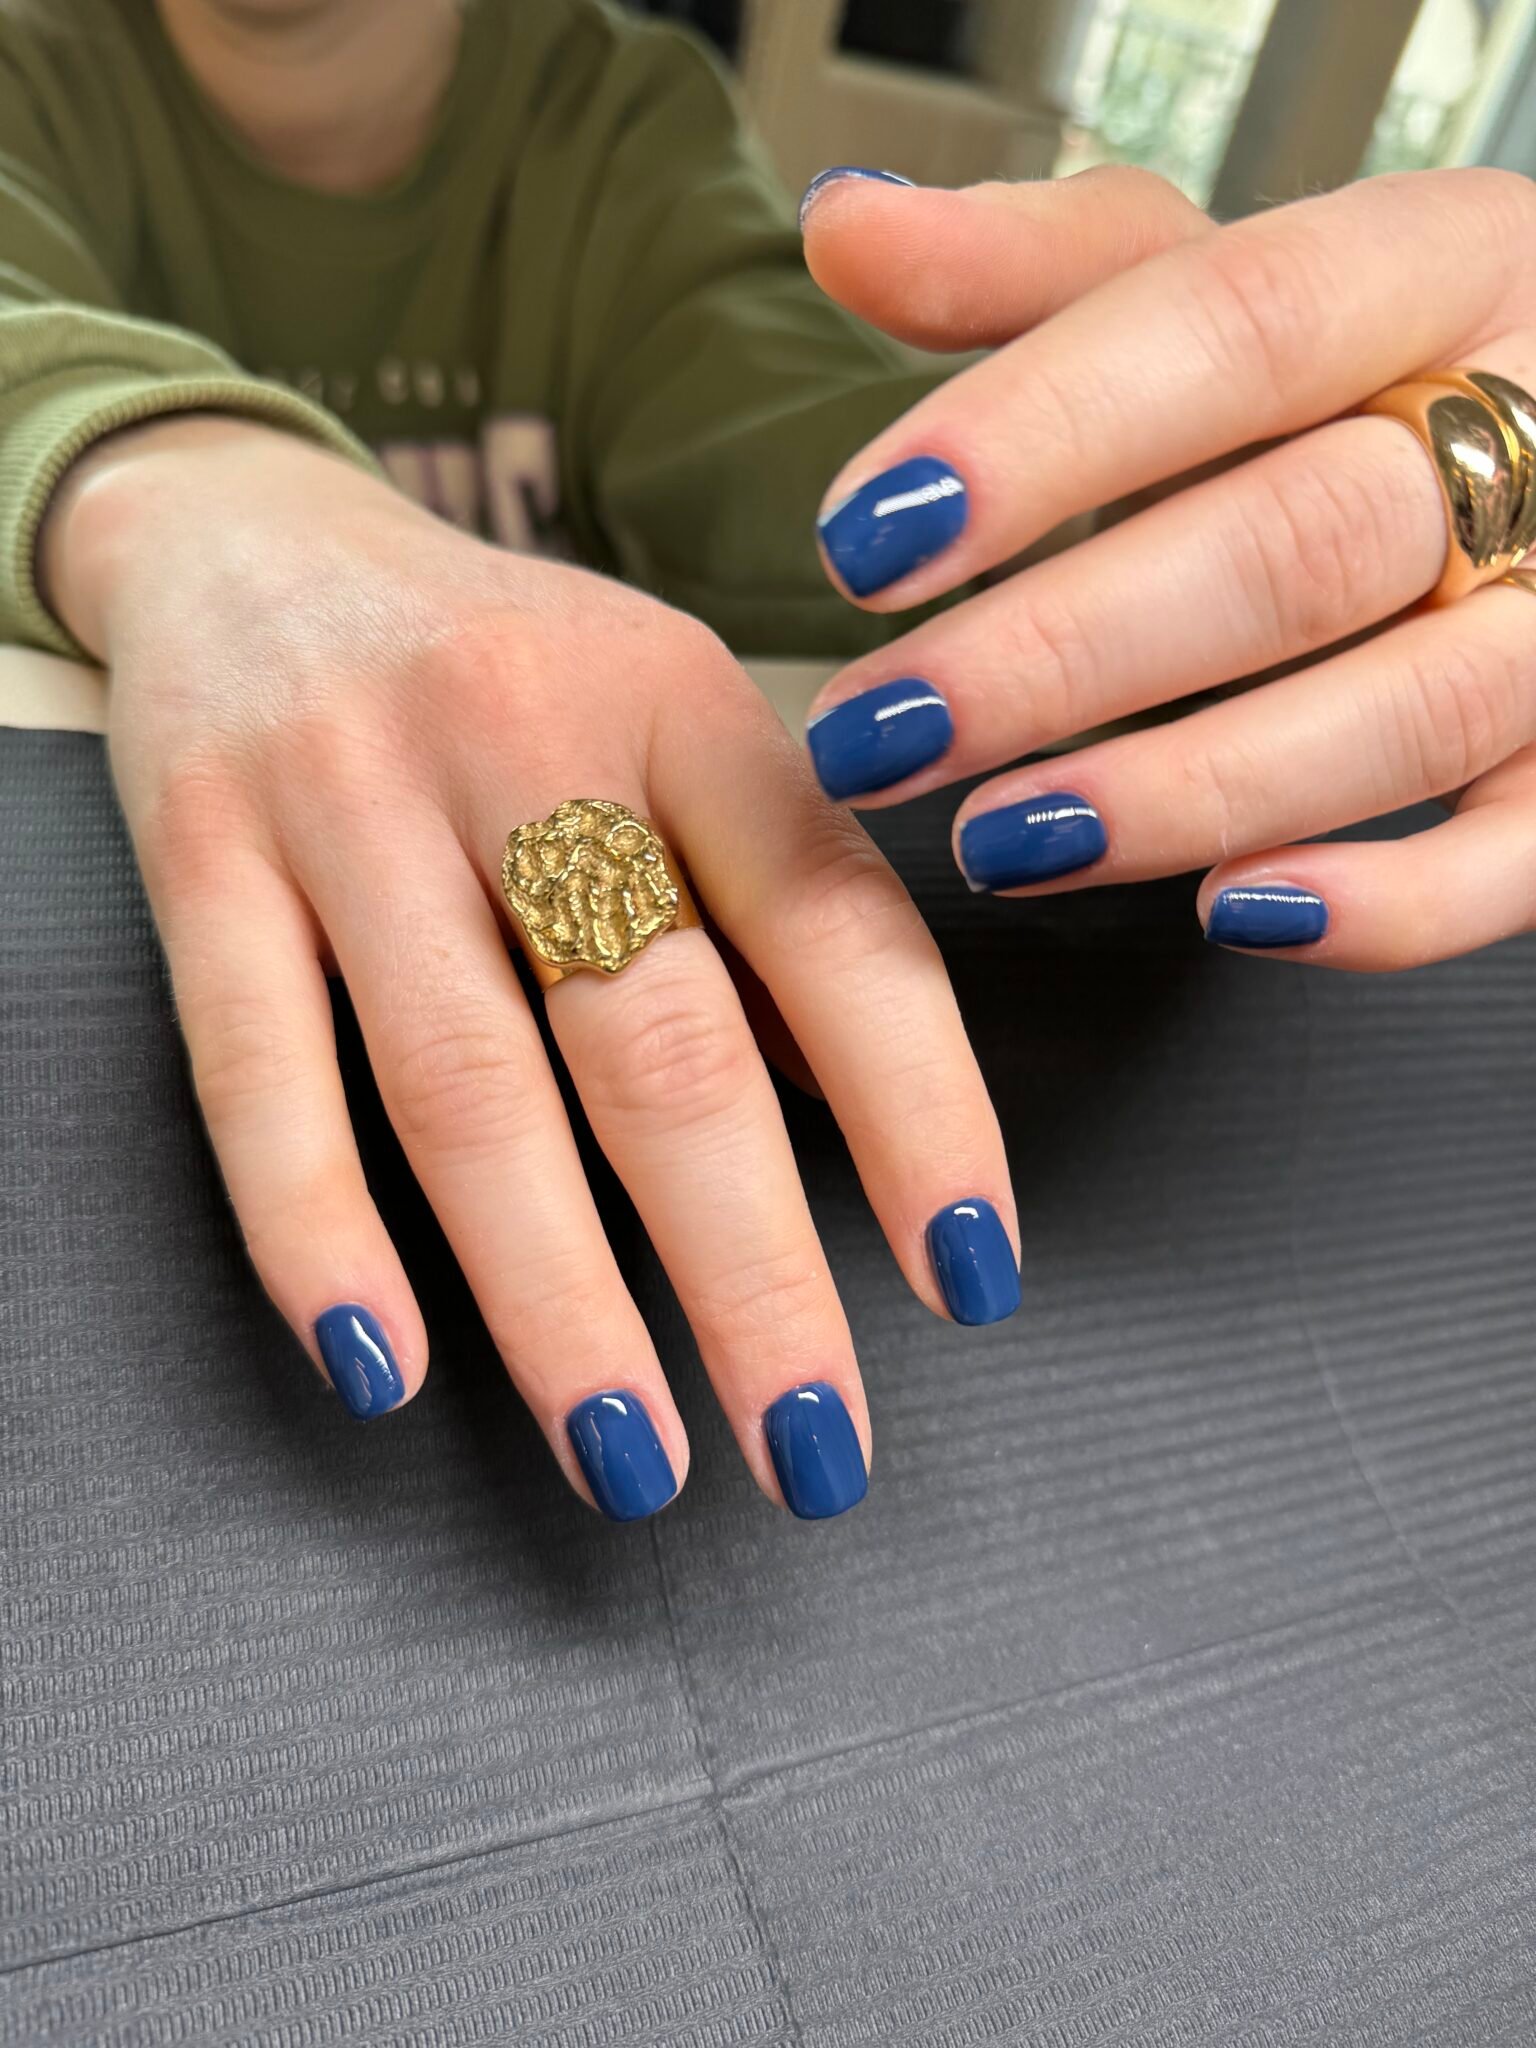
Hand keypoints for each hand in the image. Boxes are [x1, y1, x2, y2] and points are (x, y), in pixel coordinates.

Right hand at [44, 417, 1016, 1517]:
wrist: (247, 537)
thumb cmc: (505, 666)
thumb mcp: (664, 718)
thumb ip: (761, 894)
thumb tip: (861, 1107)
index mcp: (683, 702)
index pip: (837, 926)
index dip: (922, 1113)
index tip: (970, 1278)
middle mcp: (525, 734)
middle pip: (660, 1042)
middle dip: (750, 1270)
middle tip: (814, 1444)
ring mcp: (348, 794)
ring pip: (466, 1086)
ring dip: (558, 1299)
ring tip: (633, 1458)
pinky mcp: (198, 850)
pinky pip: (255, 1072)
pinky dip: (320, 1231)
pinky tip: (387, 1362)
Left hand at [801, 166, 1535, 971]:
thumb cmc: (1346, 373)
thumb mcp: (1208, 286)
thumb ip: (1035, 271)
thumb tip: (848, 230)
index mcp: (1439, 266)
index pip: (1241, 324)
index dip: (1045, 434)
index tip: (867, 537)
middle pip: (1304, 538)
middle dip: (1062, 652)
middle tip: (880, 731)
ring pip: (1411, 708)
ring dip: (1184, 788)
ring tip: (1002, 839)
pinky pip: (1523, 851)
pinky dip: (1388, 905)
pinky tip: (1231, 913)